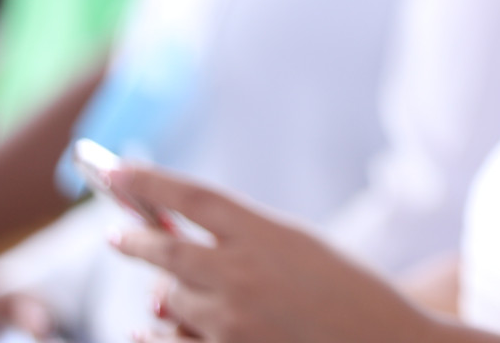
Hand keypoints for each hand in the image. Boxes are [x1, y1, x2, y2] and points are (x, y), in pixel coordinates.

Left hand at [107, 165, 431, 342]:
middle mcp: (243, 274)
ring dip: (168, 294)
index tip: (114, 173)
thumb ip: (240, 247)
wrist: (385, 340)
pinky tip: (155, 326)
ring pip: (169, 300)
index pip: (193, 197)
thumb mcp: (300, 249)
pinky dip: (161, 333)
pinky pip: (172, 342)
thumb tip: (168, 271)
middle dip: (132, 240)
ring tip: (176, 291)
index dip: (148, 182)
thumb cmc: (346, 291)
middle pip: (165, 249)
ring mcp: (233, 320)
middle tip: (115, 234)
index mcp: (267, 234)